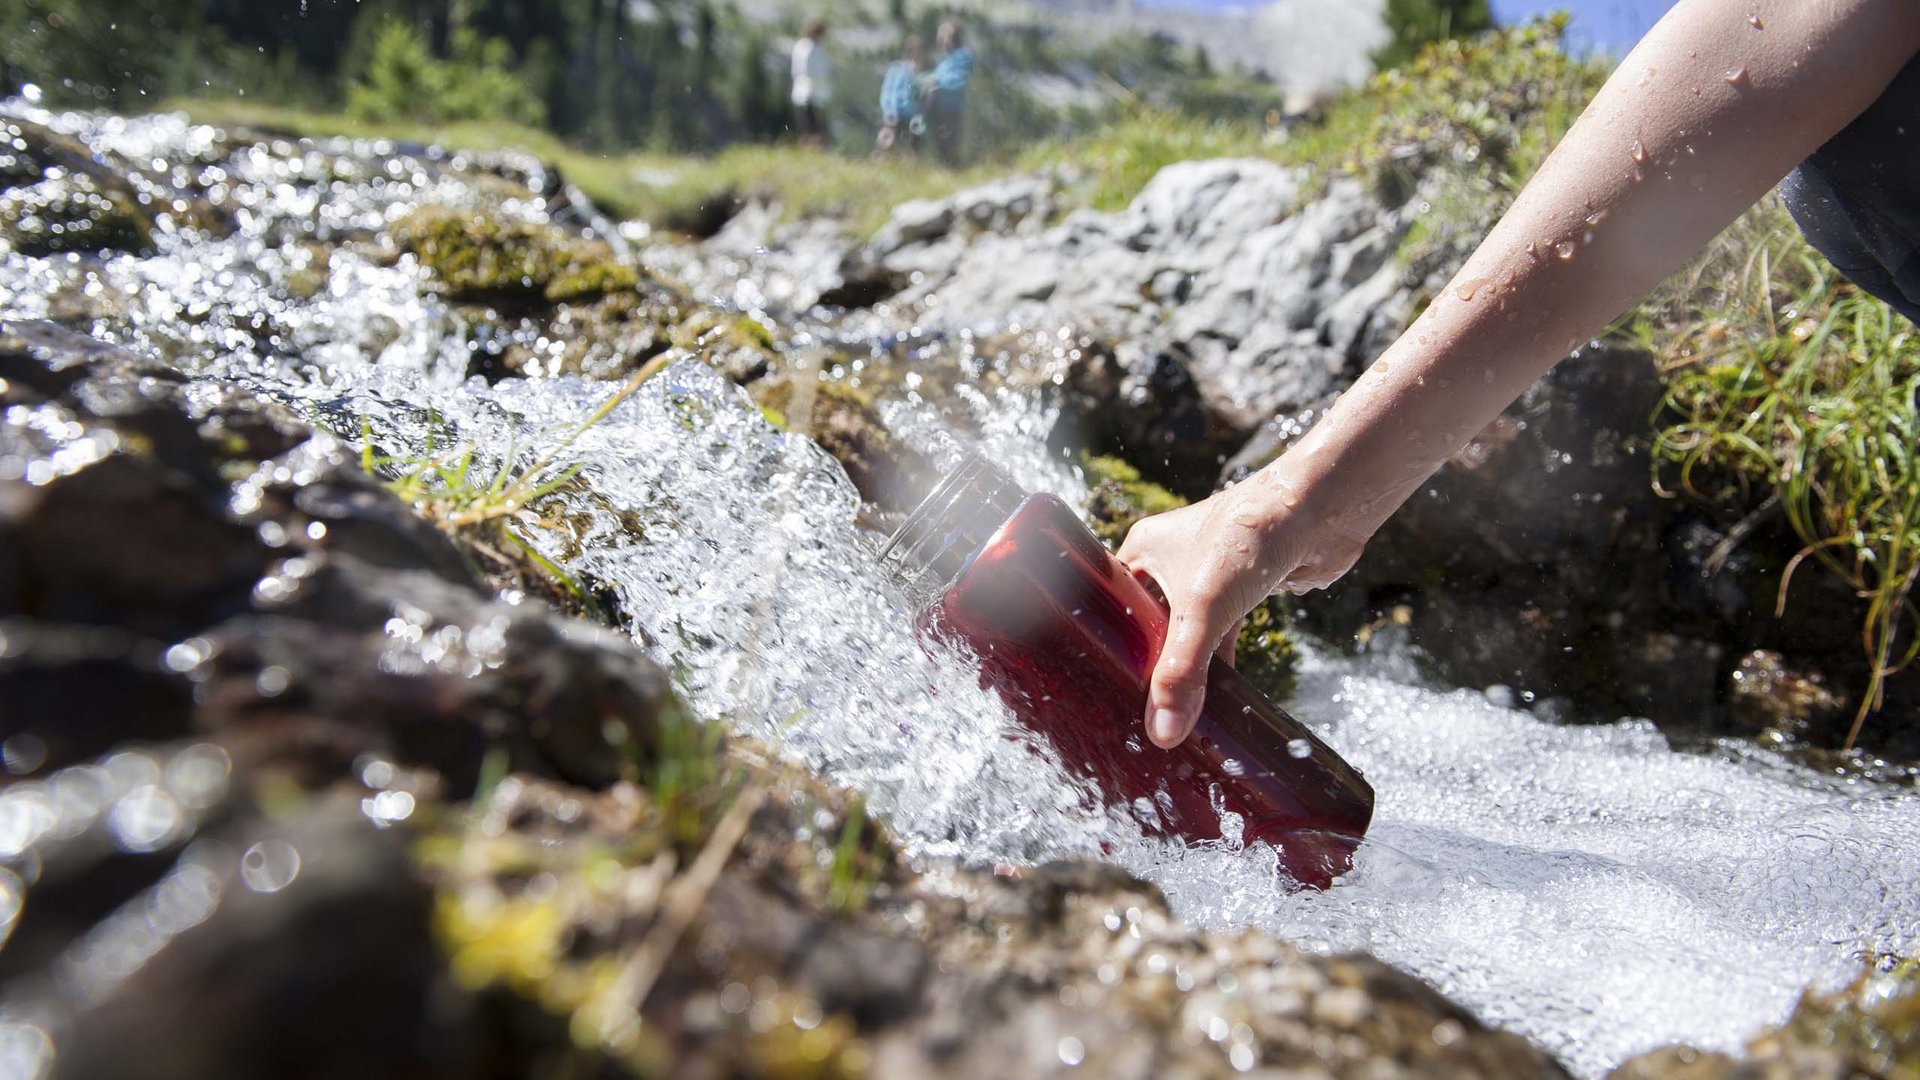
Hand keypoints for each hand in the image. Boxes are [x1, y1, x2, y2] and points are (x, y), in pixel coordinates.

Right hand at [1117, 471, 1366, 748]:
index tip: (1096, 687)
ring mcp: (1207, 577)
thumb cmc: (1250, 536)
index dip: (1101, 645)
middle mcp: (1170, 561)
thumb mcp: (1203, 609)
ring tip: (1167, 715)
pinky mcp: (1242, 591)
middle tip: (1130, 713)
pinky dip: (1216, 665)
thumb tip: (1164, 735)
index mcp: (1143, 550)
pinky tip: (1212, 699)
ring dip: (1182, 668)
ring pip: (1184, 632)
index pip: (1107, 605)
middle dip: (1143, 665)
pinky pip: (1219, 634)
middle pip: (1145, 625)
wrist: (1321, 510)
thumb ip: (1182, 672)